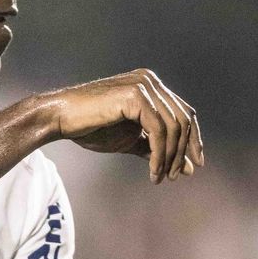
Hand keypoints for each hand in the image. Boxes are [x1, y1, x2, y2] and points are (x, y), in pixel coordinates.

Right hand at [44, 69, 202, 183]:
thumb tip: (187, 169)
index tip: (196, 165)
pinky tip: (153, 171)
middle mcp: (150, 81)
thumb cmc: (92, 128)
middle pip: (183, 120)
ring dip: (170, 157)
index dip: (194, 140)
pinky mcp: (135, 96)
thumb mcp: (131, 141)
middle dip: (183, 151)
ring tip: (161, 177)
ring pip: (173, 127)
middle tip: (176, 176)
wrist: (61, 119)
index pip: (185, 113)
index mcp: (151, 86)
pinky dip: (159, 155)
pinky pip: (158, 130)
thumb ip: (157, 149)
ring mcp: (143, 85)